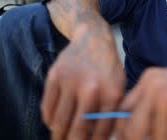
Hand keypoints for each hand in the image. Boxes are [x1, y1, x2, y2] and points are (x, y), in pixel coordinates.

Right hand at [40, 24, 124, 139]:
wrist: (93, 38)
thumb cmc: (108, 69)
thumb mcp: (119, 88)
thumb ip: (113, 113)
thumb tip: (105, 139)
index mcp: (112, 94)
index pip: (101, 132)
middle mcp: (91, 88)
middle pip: (77, 130)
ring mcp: (71, 81)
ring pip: (59, 121)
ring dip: (58, 135)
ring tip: (59, 139)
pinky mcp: (54, 76)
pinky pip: (47, 107)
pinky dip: (49, 120)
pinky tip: (53, 123)